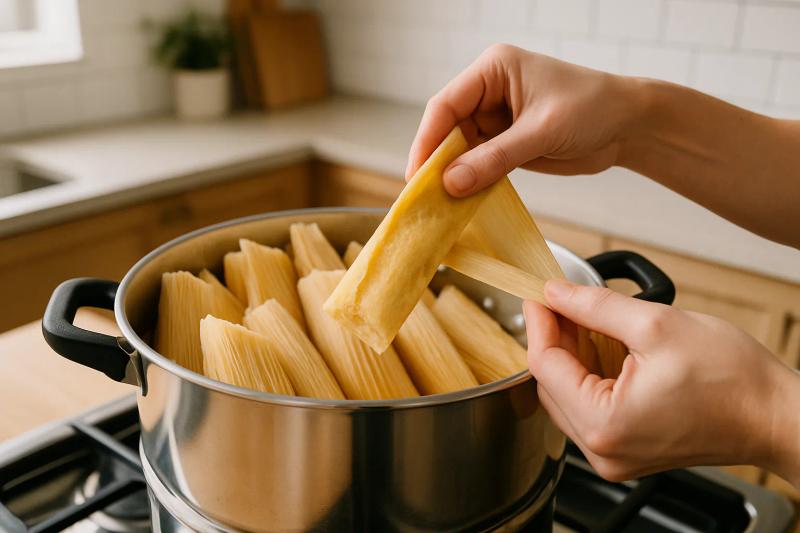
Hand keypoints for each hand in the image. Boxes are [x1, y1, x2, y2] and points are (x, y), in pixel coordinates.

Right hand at [406, 44, 643, 195]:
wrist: (629, 126)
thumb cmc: (593, 109)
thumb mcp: (541, 132)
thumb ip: (495, 158)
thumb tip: (451, 183)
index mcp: (493, 70)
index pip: (446, 105)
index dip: (427, 141)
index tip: (417, 175)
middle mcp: (488, 91)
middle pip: (447, 129)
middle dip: (437, 162)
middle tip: (424, 197)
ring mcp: (496, 118)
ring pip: (460, 150)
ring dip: (453, 176)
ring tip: (440, 205)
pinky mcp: (505, 143)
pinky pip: (478, 164)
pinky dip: (471, 183)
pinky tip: (463, 201)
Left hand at [524, 279, 799, 484]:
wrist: (776, 416)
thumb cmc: (733, 380)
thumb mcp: (656, 325)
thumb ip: (594, 306)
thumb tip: (555, 293)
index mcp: (603, 425)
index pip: (544, 365)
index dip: (538, 321)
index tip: (537, 292)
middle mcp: (601, 450)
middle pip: (551, 382)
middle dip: (555, 337)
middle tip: (562, 300)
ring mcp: (613, 454)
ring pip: (568, 394)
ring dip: (573, 354)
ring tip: (586, 319)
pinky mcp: (627, 449)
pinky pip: (590, 406)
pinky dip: (591, 374)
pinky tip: (604, 346)